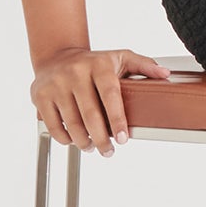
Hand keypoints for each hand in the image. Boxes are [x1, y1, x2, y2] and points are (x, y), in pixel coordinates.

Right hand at [31, 45, 171, 154]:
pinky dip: (65, 139)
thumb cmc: (94, 63)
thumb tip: (165, 74)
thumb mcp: (120, 58)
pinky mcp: (40, 95)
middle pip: (90, 115)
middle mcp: (75, 72)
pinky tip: (74, 141)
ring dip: (84, 142)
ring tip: (92, 147)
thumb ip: (143, 66)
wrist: (56, 55)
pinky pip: (54, 125)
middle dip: (102, 139)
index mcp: (98, 65)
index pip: (110, 96)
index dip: (118, 120)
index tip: (124, 139)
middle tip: (109, 151)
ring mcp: (55, 84)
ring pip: (72, 123)